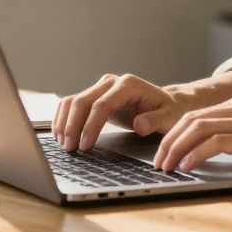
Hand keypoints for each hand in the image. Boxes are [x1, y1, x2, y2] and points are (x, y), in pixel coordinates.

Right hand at [52, 74, 187, 151]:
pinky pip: (73, 104)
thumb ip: (155, 121)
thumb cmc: (169, 111)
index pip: (102, 104)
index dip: (91, 125)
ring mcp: (101, 87)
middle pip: (83, 101)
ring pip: (73, 101)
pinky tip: (62, 135)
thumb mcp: (169, 117)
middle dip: (73, 126)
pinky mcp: (95, 96)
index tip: (85, 145)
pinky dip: (64, 119)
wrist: (167, 103)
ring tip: (64, 145)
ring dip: (64, 123)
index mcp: (129, 85)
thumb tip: (140, 124)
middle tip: (70, 149)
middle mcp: (112, 82)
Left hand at [153, 95, 231, 174]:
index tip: (164, 151)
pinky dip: (196, 154)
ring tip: (167, 166)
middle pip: (191, 119)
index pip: (196, 114)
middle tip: (158, 162)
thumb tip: (215, 150)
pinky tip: (188, 167)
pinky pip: (215, 143)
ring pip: (198, 128)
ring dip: (177, 148)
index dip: (175, 133)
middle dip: (168, 141)